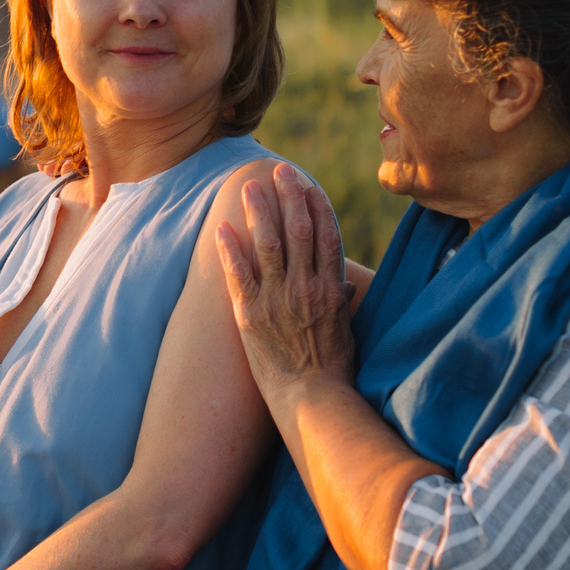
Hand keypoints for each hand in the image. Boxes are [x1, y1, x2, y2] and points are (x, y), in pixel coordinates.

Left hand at [214, 162, 357, 407]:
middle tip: (280, 170)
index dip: (316, 207)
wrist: (313, 399)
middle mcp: (306, 287)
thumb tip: (347, 287)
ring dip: (259, 212)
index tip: (308, 186)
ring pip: (268, 244)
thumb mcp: (346, 332)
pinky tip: (222, 227)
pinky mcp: (251, 314)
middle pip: (298, 230)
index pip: (325, 236)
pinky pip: (239, 274)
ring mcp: (278, 299)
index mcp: (331, 289)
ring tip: (249, 187)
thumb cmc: (334, 371)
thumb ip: (343, 304)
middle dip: (289, 196)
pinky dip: (230, 249)